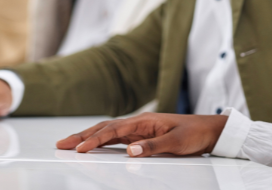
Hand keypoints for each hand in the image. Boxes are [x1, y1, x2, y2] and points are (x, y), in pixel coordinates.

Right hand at [56, 113, 228, 157]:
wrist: (210, 129)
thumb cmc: (195, 133)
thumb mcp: (177, 143)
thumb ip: (153, 147)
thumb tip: (130, 151)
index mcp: (144, 121)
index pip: (113, 130)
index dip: (95, 140)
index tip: (80, 149)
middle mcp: (138, 123)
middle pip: (104, 128)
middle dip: (82, 136)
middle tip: (61, 143)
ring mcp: (139, 129)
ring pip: (108, 132)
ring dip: (88, 137)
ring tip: (70, 144)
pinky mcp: (142, 136)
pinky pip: (116, 138)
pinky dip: (101, 141)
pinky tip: (93, 145)